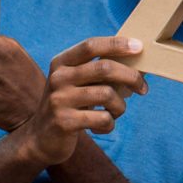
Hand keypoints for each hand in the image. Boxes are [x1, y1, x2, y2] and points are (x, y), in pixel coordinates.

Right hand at [13, 37, 150, 168]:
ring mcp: (59, 99)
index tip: (139, 47)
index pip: (91, 45)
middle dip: (131, 77)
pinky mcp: (64, 122)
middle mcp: (59, 78)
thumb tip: (138, 65)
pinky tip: (101, 128)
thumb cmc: (69, 106)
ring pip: (107, 95)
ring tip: (114, 113)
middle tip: (143, 88)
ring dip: (120, 106)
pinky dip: (110, 124)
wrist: (40, 139)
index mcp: (62, 63)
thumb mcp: (77, 83)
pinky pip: (103, 119)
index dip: (117, 44)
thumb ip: (98, 71)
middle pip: (104, 68)